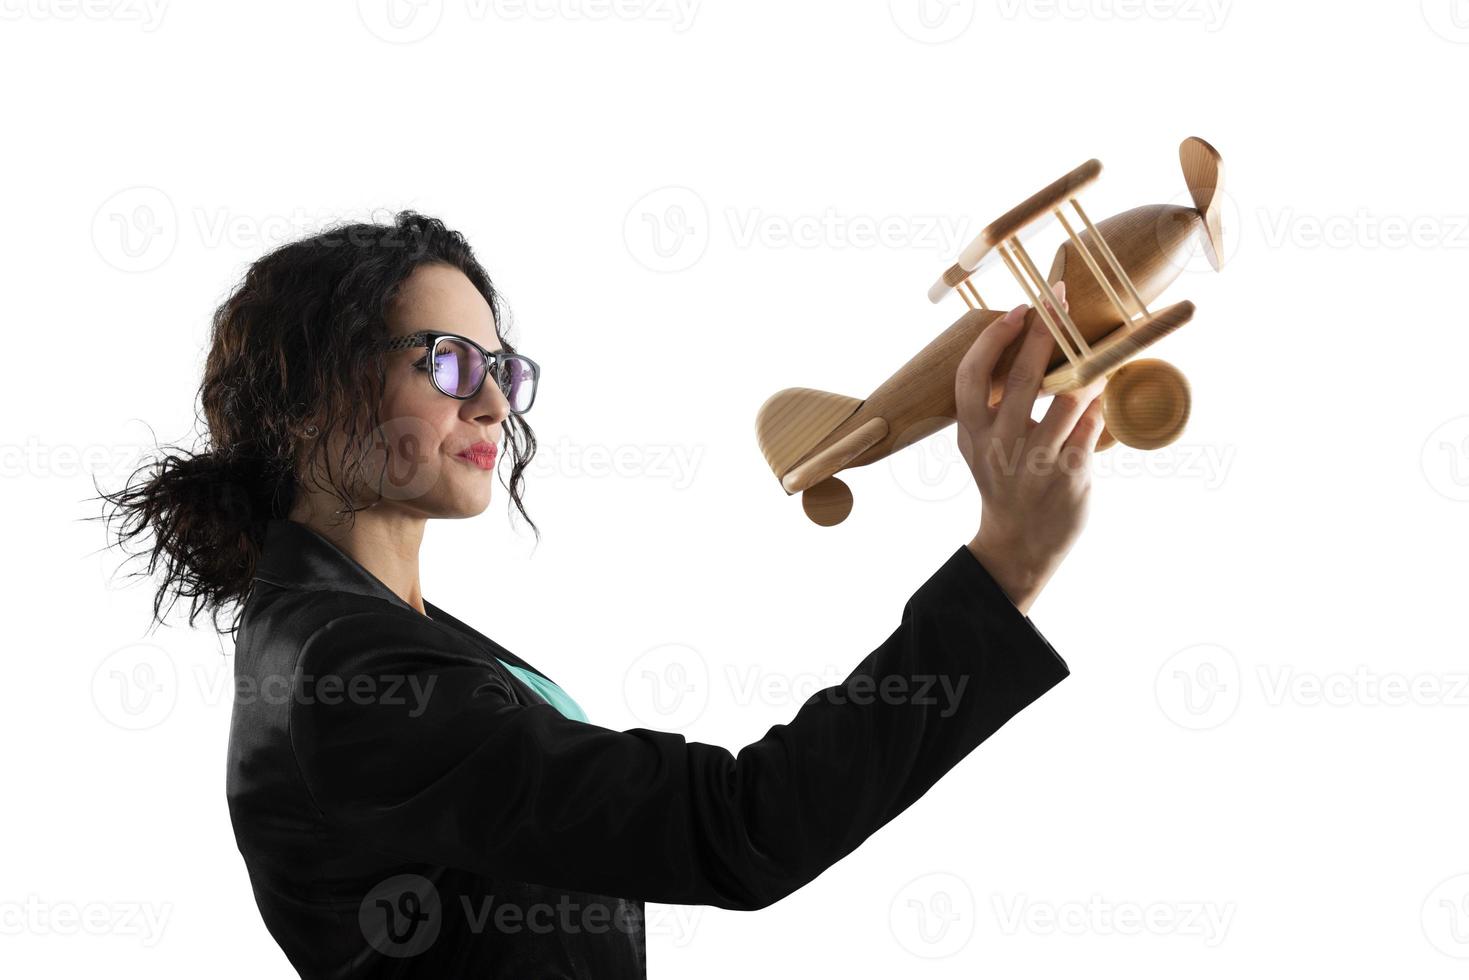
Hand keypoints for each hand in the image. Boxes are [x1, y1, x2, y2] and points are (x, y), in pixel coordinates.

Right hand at [953, 281, 1105, 613]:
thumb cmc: (1002, 483)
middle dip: (1044, 331)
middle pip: (1022, 379)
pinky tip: (1104, 386)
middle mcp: (999, 447)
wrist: (1018, 544)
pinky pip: (1091, 425)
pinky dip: (1099, 401)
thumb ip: (990, 406)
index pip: (972, 377)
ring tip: (1096, 346)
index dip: (993, 340)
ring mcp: (1035, 463)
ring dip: (1085, 366)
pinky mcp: (1069, 476)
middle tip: (1059, 299)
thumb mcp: (979, 446)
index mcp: (971, 434)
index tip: (1017, 312)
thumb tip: (1022, 345)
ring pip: (1066, 400)